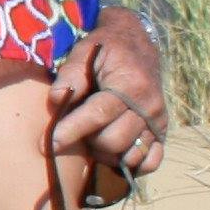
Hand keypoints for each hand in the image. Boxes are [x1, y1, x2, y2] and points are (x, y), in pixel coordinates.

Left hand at [48, 17, 167, 179]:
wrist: (137, 44)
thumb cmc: (105, 49)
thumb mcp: (84, 51)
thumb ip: (70, 74)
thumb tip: (56, 99)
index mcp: (130, 85)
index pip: (98, 115)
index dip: (71, 131)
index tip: (48, 143)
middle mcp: (149, 106)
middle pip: (114, 141)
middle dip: (87, 142)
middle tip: (73, 132)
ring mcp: (158, 121)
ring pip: (130, 155)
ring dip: (106, 154)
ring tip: (92, 139)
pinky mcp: (161, 132)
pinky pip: (151, 161)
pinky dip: (133, 165)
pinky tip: (114, 156)